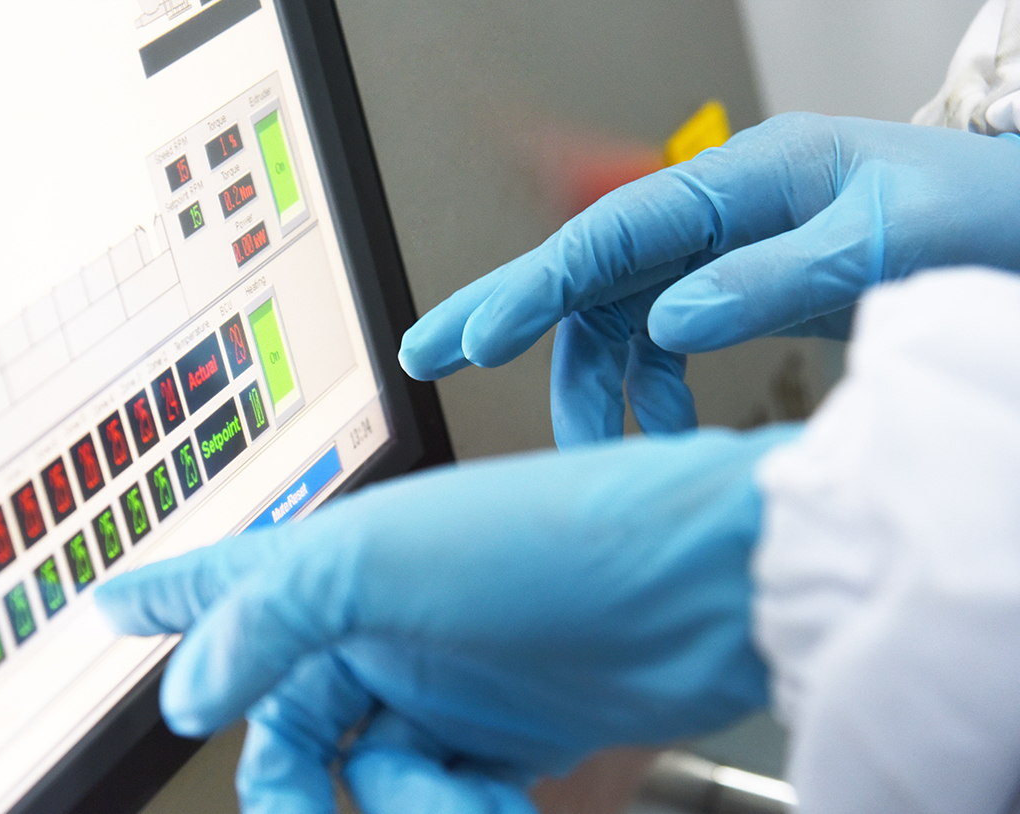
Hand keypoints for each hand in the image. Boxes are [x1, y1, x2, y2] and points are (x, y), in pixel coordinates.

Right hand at [97, 426, 798, 813]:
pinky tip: (490, 809)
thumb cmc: (552, 539)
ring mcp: (441, 680)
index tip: (109, 608)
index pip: (222, 584)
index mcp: (334, 562)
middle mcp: (378, 621)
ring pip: (364, 776)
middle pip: (286, 719)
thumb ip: (266, 621)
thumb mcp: (376, 564)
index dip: (162, 600)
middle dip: (288, 784)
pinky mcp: (506, 733)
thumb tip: (189, 693)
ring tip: (457, 805)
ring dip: (402, 808)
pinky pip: (443, 797)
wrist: (709, 587)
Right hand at [397, 113, 1019, 445]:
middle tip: (430, 355)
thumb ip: (777, 278)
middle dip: (508, 314)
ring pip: (620, 322)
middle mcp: (722, 213)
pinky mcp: (744, 294)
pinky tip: (666, 437)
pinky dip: (652, 399)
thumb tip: (670, 324)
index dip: (533, 288)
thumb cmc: (987, 215)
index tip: (475, 339)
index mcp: (748, 180)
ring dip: (597, 389)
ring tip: (596, 452)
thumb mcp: (891, 244)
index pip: (610, 236)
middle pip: (589, 269)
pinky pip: (665, 348)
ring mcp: (728, 254)